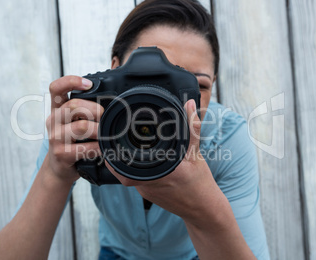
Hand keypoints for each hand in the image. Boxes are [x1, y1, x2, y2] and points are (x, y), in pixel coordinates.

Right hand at [45, 75, 103, 183]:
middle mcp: (53, 120)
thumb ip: (84, 109)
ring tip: (105, 133)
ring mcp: (55, 137)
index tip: (88, 84)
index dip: (71, 81)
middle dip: (94, 109)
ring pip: (81, 126)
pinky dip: (98, 148)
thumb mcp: (73, 122)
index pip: (56, 88)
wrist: (59, 168)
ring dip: (99, 129)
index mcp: (56, 109)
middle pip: (73, 105)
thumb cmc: (72, 141)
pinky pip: (84, 148)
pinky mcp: (61, 153)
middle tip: (104, 115)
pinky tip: (102, 149)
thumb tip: (113, 99)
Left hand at [105, 99, 217, 219]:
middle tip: (116, 138)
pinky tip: (141, 159)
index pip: (125, 162)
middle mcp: (147, 183)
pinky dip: (135, 168)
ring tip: (127, 146)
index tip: (113, 138)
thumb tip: (189, 104)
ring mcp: (145, 191)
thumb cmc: (200, 183)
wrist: (203, 210)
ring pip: (126, 174)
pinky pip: (135, 179)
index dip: (115, 151)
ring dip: (125, 160)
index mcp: (158, 172)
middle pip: (121, 168)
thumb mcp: (196, 153)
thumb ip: (191, 128)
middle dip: (117, 153)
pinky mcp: (147, 195)